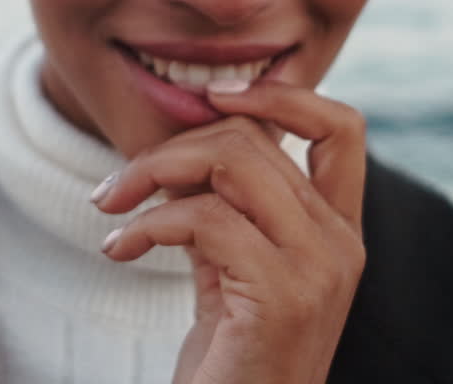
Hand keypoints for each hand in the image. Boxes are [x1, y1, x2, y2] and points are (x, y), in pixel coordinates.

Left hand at [92, 81, 366, 383]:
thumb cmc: (229, 358)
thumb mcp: (232, 267)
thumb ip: (225, 206)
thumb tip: (185, 142)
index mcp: (338, 230)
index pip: (341, 127)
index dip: (281, 94)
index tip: (213, 96)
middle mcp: (341, 243)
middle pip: (256, 139)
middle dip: (171, 147)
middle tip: (117, 185)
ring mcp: (320, 267)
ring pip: (231, 163)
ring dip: (150, 174)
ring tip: (111, 207)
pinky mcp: (283, 294)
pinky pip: (204, 218)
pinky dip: (147, 225)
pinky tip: (119, 249)